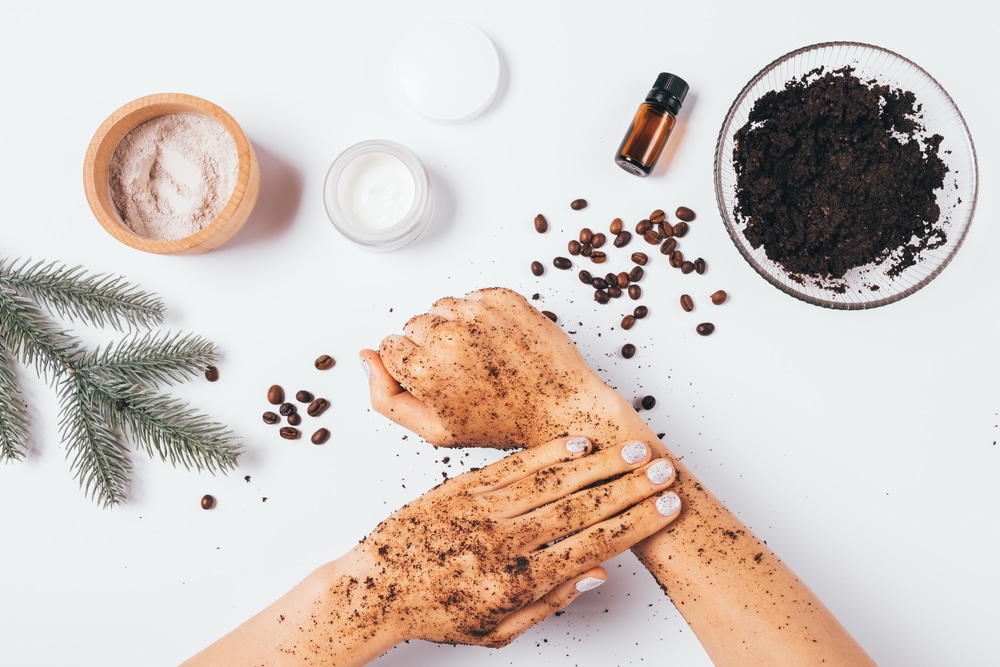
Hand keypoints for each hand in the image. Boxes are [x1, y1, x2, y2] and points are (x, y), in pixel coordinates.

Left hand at [344, 435, 679, 647]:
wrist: (373, 588)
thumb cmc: (439, 612)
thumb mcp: (497, 629)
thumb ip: (549, 603)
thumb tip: (597, 573)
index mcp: (518, 581)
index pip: (591, 546)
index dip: (635, 524)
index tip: (666, 508)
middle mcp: (504, 542)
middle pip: (580, 509)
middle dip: (629, 489)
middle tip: (665, 471)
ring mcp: (482, 509)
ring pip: (552, 481)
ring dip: (598, 465)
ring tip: (633, 452)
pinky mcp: (461, 487)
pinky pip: (513, 465)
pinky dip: (548, 453)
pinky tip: (578, 443)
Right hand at [365, 287, 632, 448]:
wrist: (562, 408)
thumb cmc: (500, 424)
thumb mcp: (434, 431)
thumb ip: (385, 398)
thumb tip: (364, 355)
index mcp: (425, 369)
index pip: (389, 346)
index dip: (410, 366)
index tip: (436, 381)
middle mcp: (448, 335)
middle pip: (414, 324)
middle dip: (429, 345)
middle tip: (462, 372)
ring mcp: (478, 312)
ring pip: (440, 307)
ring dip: (452, 327)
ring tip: (480, 357)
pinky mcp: (503, 298)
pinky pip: (470, 296)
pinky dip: (477, 315)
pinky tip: (496, 342)